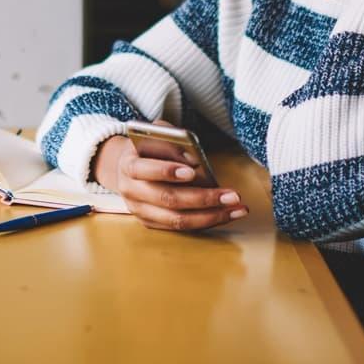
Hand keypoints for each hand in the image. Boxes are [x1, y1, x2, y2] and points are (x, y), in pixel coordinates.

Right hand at [91, 127, 247, 231]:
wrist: (127, 167)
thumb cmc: (148, 148)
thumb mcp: (156, 135)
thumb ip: (172, 141)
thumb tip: (194, 159)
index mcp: (129, 165)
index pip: (145, 170)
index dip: (167, 171)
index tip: (192, 171)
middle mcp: (131, 191)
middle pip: (167, 199)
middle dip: (203, 198)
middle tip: (231, 195)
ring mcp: (140, 211)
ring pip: (177, 220)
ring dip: (210, 216)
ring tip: (236, 209)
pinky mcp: (150, 223)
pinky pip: (180, 228)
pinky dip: (205, 222)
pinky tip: (225, 215)